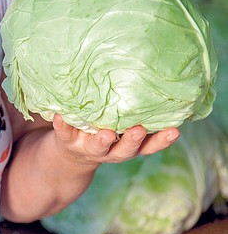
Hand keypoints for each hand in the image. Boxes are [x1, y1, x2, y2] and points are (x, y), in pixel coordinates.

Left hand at [51, 113, 179, 167]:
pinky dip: (63, 126)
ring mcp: (89, 147)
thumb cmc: (102, 132)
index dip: (162, 140)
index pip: (149, 145)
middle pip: (125, 149)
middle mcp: (111, 150)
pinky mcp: (68, 142)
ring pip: (98, 147)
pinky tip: (60, 116)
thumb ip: (132, 112)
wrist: (69, 156)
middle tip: (139, 130)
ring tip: (105, 134)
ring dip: (103, 141)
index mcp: (127, 145)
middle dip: (133, 140)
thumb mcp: (120, 128)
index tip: (175, 131)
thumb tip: (152, 77)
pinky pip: (65, 134)